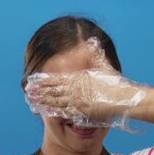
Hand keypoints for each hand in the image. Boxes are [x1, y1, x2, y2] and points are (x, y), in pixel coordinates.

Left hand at [24, 37, 146, 126]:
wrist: (125, 98)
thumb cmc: (117, 83)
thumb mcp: (105, 67)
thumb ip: (96, 57)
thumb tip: (92, 42)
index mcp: (80, 78)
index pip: (58, 78)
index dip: (45, 79)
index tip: (35, 79)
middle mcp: (77, 88)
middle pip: (54, 89)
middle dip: (40, 90)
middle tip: (28, 90)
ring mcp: (78, 100)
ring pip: (56, 100)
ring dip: (43, 100)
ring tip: (32, 99)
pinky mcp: (82, 111)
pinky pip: (65, 111)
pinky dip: (54, 111)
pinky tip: (45, 110)